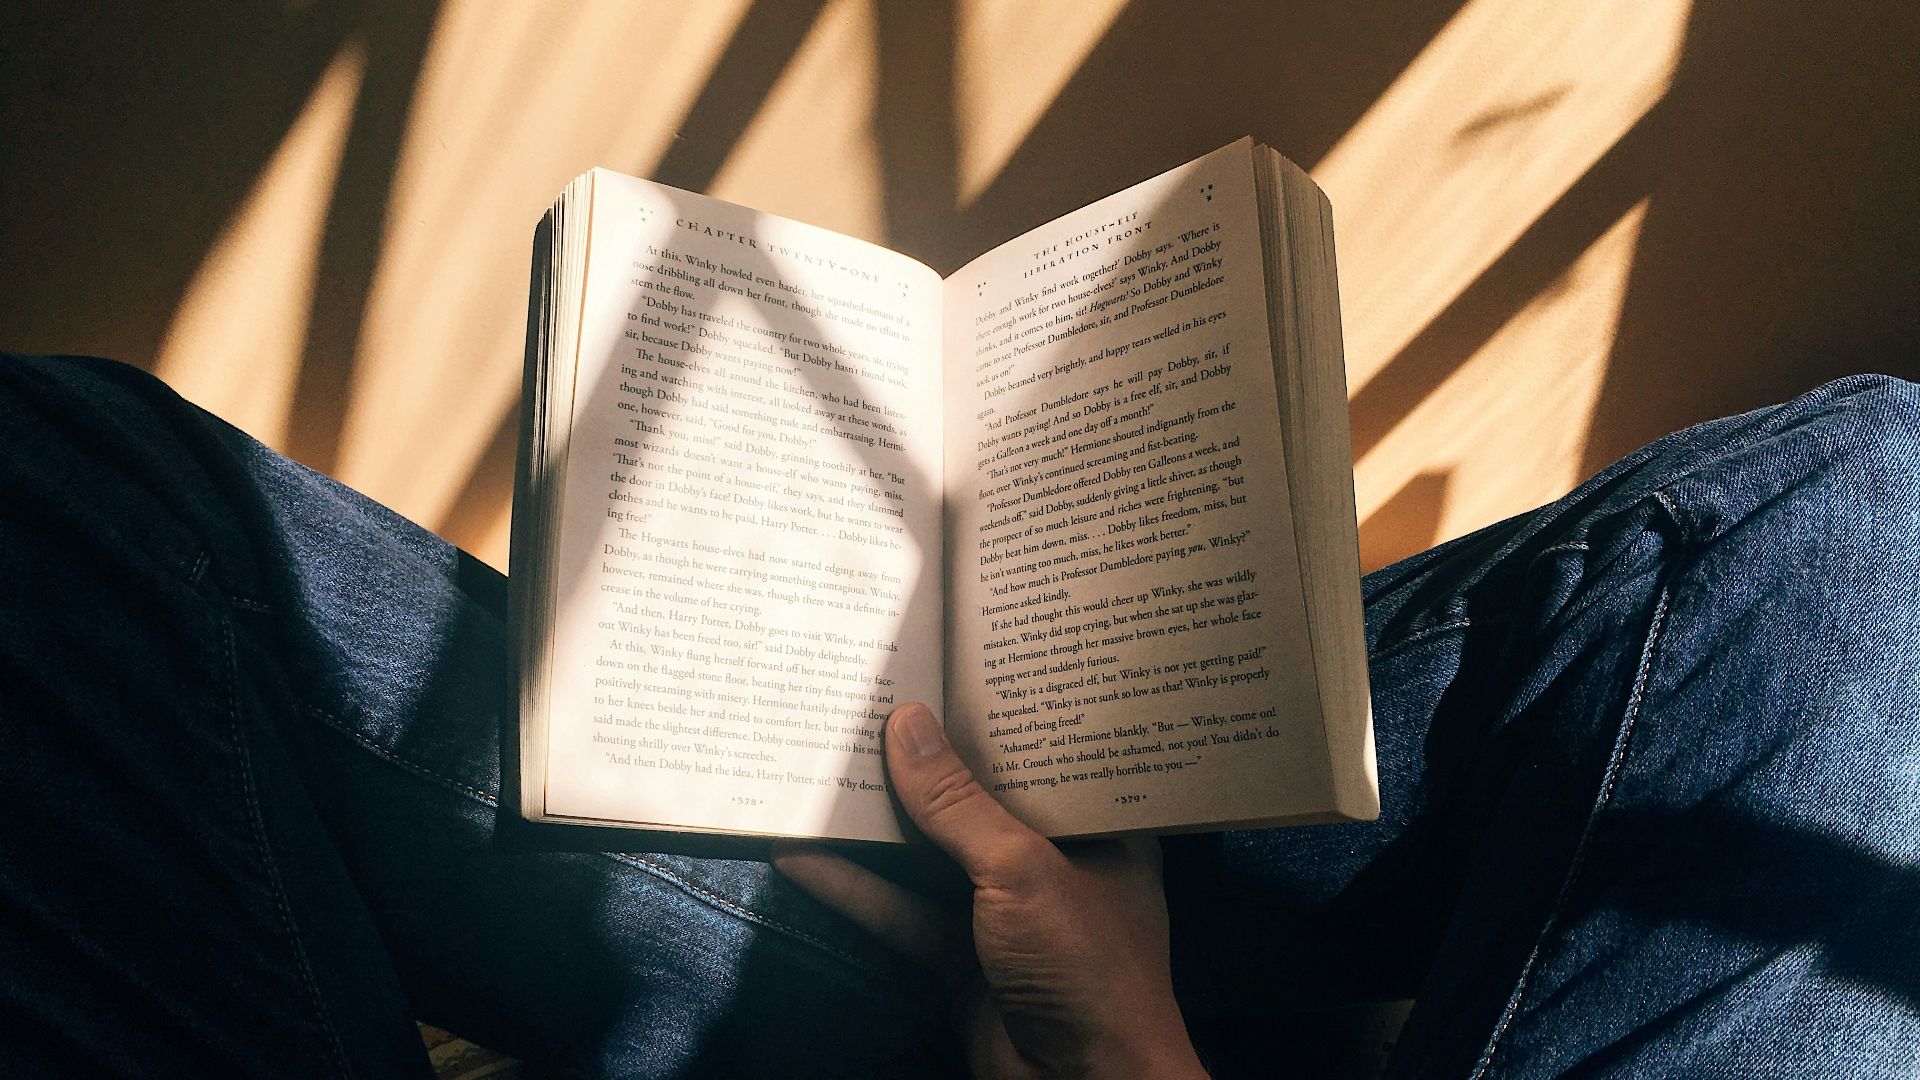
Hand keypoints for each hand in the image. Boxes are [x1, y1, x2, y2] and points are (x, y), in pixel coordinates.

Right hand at [773, 702, 1207, 1078]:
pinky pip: (898, 909)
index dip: (1001, 708)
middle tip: (869, 693)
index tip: (948, 657)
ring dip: (876, 819)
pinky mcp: (956, 956)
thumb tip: (904, 723)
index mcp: (1099, 825)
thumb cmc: (1088, 970)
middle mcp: (1053, 859)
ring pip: (929, 851)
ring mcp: (1001, 910)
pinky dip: (852, 886)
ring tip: (820, 758)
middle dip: (923, 758)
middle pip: (977, 796)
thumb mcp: (1023, 870)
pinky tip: (801, 852)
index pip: (1047, 751)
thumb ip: (959, 804)